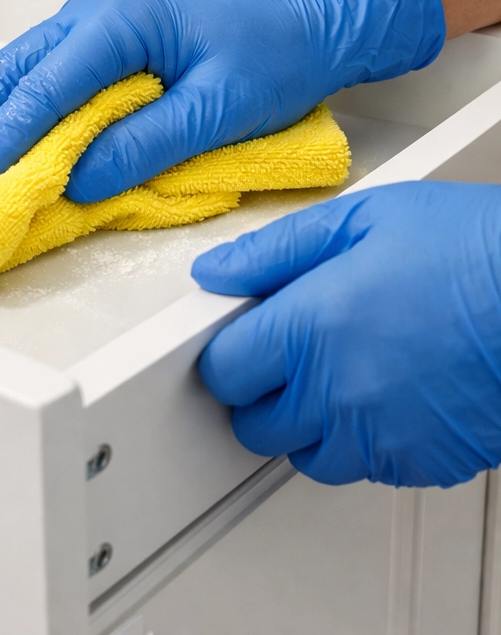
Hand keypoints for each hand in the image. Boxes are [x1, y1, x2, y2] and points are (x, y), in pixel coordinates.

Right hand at [0, 0, 444, 200]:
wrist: (312, 13)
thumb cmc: (277, 53)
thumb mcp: (222, 106)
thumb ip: (148, 142)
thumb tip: (76, 180)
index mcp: (121, 21)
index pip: (45, 90)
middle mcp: (93, 12)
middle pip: (9, 72)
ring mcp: (91, 20)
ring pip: (13, 68)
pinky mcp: (98, 37)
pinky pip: (35, 71)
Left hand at [196, 181, 500, 487]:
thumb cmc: (472, 249)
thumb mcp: (361, 220)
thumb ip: (273, 252)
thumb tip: (215, 273)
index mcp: (311, 327)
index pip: (224, 370)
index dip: (228, 353)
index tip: (244, 339)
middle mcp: (338, 392)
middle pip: (255, 424)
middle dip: (260, 392)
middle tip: (289, 355)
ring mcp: (381, 435)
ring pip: (305, 456)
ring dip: (306, 424)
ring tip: (337, 375)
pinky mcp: (422, 461)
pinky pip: (364, 468)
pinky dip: (361, 441)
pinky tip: (383, 395)